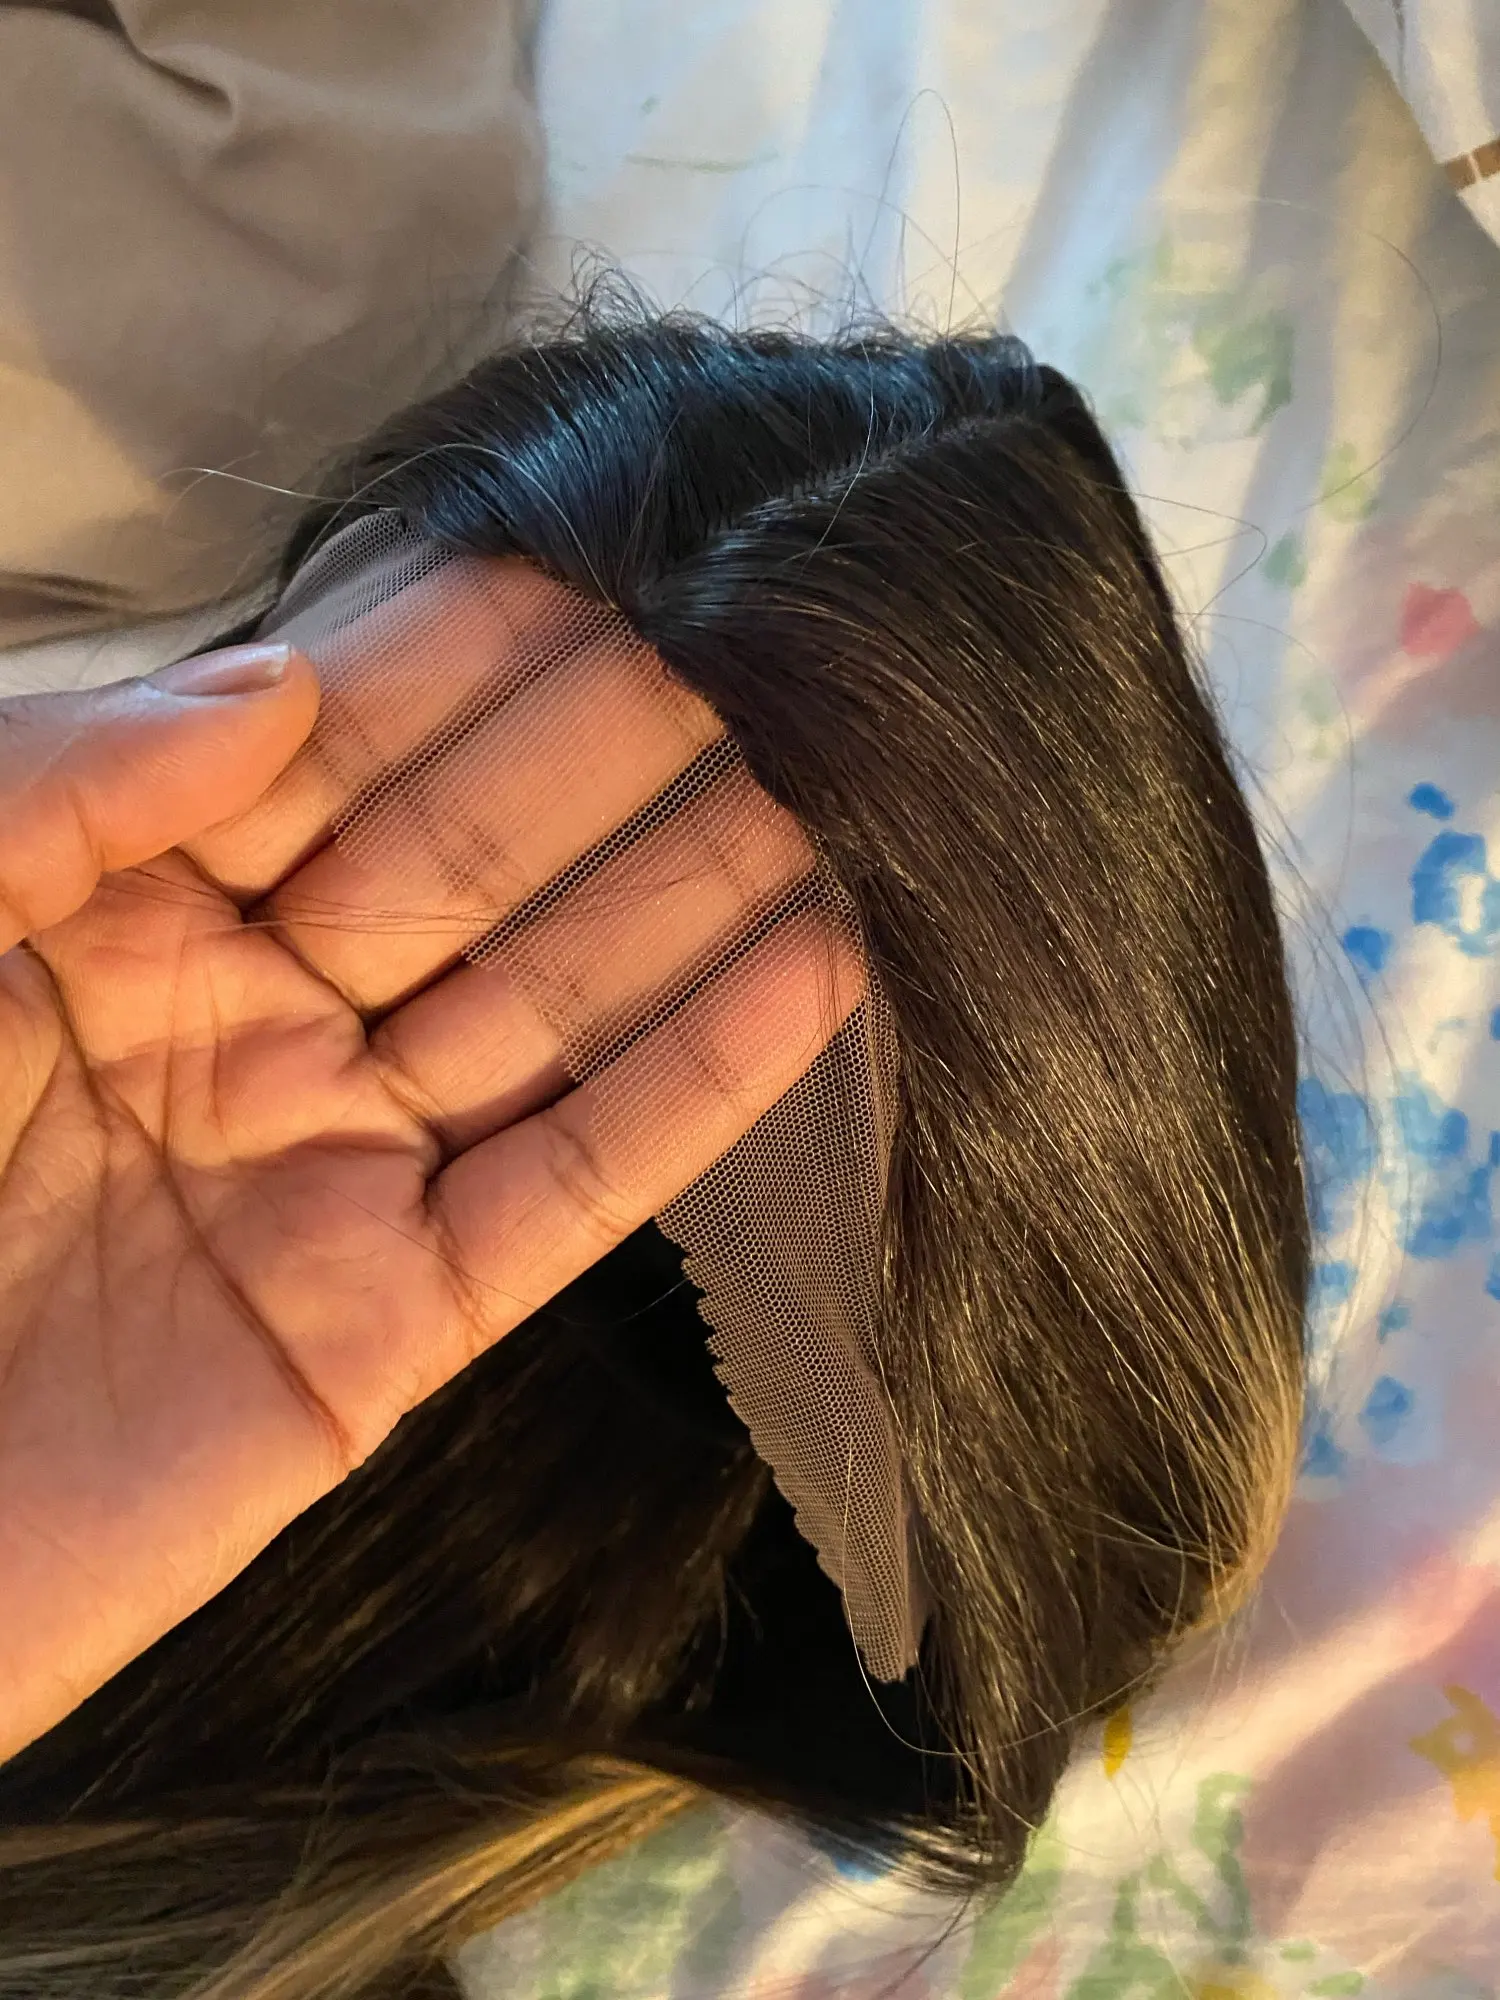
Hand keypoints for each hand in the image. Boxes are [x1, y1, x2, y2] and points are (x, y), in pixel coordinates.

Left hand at [0, 583, 854, 1763]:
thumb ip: (62, 790)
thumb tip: (281, 691)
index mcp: (119, 915)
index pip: (323, 760)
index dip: (446, 668)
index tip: (582, 574)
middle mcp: (249, 1024)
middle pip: (462, 871)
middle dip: (594, 763)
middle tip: (751, 659)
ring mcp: (330, 1172)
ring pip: (545, 1016)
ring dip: (683, 899)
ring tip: (828, 788)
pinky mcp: (390, 1324)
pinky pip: (570, 1191)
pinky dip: (697, 1089)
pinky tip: (814, 970)